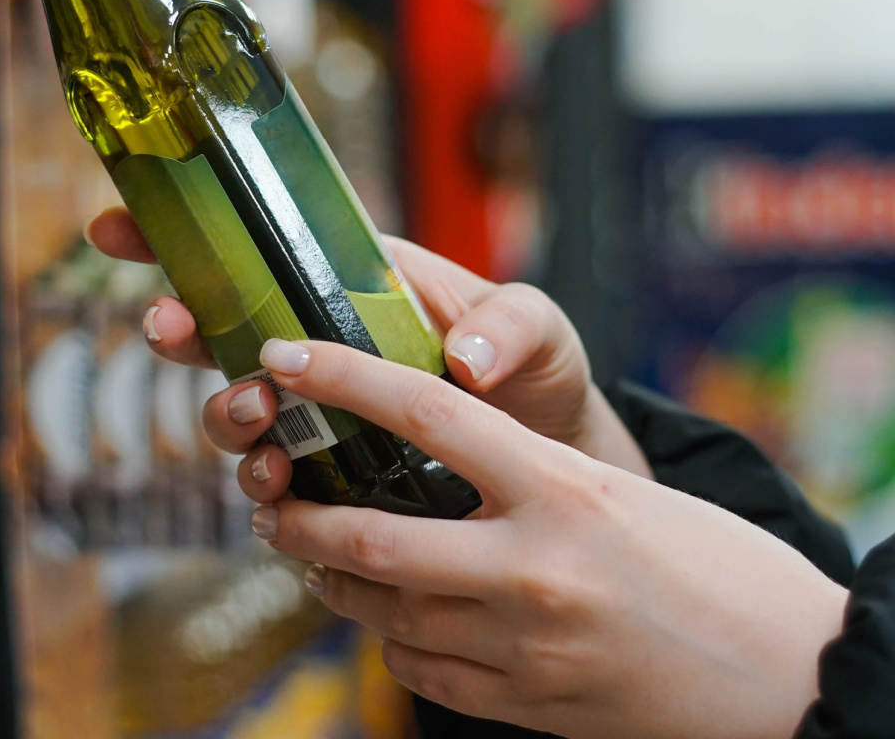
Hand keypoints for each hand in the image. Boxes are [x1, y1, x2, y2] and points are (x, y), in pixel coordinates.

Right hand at [85, 208, 650, 487]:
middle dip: (180, 327)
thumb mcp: (538, 329)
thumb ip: (511, 326)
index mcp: (354, 283)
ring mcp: (319, 415)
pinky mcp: (327, 480)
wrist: (550, 463)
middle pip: (221, 328)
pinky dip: (262, 491)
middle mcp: (322, 345)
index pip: (258, 247)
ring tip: (256, 419)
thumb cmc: (537, 375)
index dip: (183, 235)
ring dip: (225, 414)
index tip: (120, 226)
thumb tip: (462, 360)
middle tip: (174, 332)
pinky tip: (279, 496)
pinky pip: (273, 484)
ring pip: (236, 408)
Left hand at [248, 337, 848, 738]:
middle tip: (270, 494)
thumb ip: (523, 476)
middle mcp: (534, 567)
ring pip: (385, 613)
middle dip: (299, 517)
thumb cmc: (711, 563)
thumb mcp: (619, 490)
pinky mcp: (528, 708)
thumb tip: (429, 455)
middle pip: (371, 537)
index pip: (425, 411)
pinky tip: (388, 616)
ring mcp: (527, 649)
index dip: (343, 376)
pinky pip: (423, 673)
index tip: (288, 357)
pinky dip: (390, 637)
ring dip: (334, 581)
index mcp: (561, 488)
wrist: (791, 675)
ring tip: (311, 554)